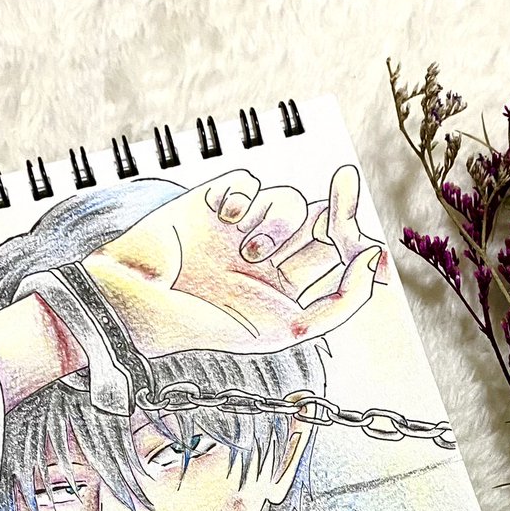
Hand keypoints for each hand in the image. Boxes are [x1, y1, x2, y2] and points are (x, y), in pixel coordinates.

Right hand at [82, 164, 386, 356]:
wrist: (136, 301)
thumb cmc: (207, 325)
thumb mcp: (287, 329)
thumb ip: (338, 302)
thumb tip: (372, 256)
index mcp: (284, 295)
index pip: (337, 264)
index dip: (359, 247)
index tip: (367, 240)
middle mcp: (266, 263)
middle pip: (322, 224)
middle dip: (339, 207)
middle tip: (346, 186)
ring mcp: (240, 231)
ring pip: (289, 201)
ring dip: (278, 219)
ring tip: (249, 247)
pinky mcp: (213, 203)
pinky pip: (250, 181)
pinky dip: (245, 195)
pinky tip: (226, 216)